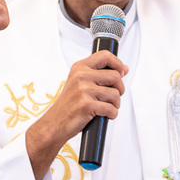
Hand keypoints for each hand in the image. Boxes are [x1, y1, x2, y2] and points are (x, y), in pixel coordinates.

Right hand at [25, 51, 128, 179]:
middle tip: (113, 97)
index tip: (120, 73)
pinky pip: (111, 109)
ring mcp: (83, 90)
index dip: (118, 64)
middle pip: (115, 76)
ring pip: (115, 94)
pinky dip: (111, 114)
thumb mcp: (81, 83)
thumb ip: (101, 74)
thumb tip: (124, 69)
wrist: (54, 124)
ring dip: (115, 104)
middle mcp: (80, 76)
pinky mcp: (86, 105)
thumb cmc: (69, 105)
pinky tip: (104, 115)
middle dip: (120, 89)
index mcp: (79, 67)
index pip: (105, 56)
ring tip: (106, 107)